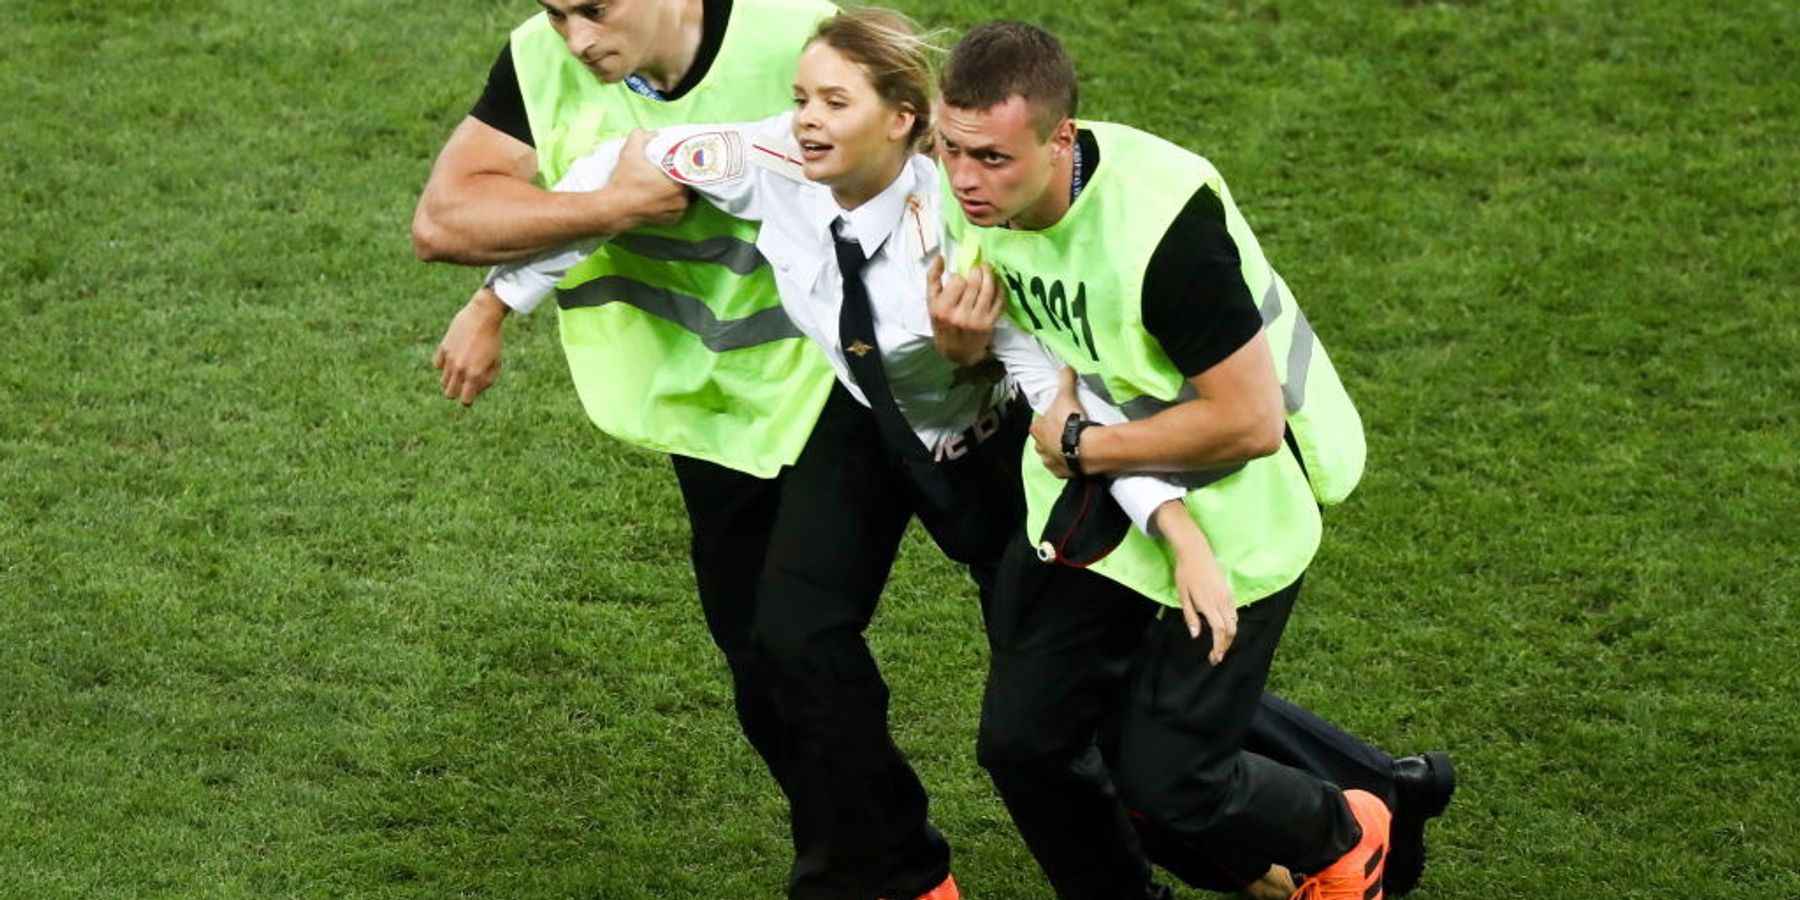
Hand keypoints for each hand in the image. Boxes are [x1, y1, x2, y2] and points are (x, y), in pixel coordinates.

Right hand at [433, 286, 508, 405]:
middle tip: (465, 383)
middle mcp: (460, 369)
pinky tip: (453, 358)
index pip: (465, 400)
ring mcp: (449, 359)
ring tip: (461, 369)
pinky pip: (437, 365)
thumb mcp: (496, 362)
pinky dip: (443, 365)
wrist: (483, 315)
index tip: (471, 394)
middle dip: (457, 392)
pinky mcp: (443, 348)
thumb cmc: (493, 340)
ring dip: (451, 379)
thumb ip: (487, 380)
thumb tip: (475, 391)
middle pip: (449, 394)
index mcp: (474, 374)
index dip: (468, 400)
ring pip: (443, 380)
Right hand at [600, 129, 689, 230]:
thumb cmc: (624, 181)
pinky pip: (678, 208)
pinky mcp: (671, 221)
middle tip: (669, 170)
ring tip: (665, 183)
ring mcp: (678, 212)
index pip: (691, 168)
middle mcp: (682, 198)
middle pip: (688, 182)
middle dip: (680, 175)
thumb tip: (655, 134)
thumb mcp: (630, 150)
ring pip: (684, 195)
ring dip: (678, 189)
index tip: (677, 159)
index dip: (685, 162)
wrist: (613, 209)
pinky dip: (673, 202)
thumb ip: (643, 135)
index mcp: (678, 181)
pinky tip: (663, 196)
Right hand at [926, 256, 1002, 365]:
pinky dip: (1000, 287)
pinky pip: (999, 300)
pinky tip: (997, 282)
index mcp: (942, 309)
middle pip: (975, 283)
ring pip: (989, 290)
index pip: (957, 282)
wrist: (956, 351)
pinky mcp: (990, 323)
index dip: (960, 276)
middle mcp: (959, 316)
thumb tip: (940, 257)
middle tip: (979, 267)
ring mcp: (977, 320)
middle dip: (978, 270)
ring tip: (988, 269)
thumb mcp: (931, 303)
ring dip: (990, 274)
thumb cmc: (942, 323)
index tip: (960, 277)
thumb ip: (933, 279)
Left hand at [1029, 366, 1087, 477]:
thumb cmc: (1071, 421)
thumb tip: (1066, 367)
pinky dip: (1067, 464)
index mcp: (1036, 429)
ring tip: (1074, 444)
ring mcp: (1049, 462)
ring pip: (1051, 455)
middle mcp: (1038, 447)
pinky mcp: (1060, 473)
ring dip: (1059, 450)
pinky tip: (1076, 457)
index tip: (1062, 418)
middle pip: (1044, 440)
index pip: (1040, 423)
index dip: (1050, 420)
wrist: (1085, 447)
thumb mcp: (1067, 395)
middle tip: (1069, 430)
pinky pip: (1062, 468)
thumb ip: (1065, 380)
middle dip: (1053, 436)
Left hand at [1167, 522, 1236, 663]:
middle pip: (1231, 629)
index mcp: (1209, 604)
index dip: (1219, 646)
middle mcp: (1222, 601)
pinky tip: (1223, 629)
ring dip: (1229, 636)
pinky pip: (1234, 612)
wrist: (1195, 551)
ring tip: (1220, 646)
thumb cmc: (1185, 573)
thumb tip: (1195, 635)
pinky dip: (1231, 624)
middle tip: (1217, 656)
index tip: (1214, 657)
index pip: (1220, 631)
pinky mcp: (1228, 591)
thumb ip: (1190, 616)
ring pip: (1234, 621)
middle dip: (1226, 645)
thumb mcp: (1183, 595)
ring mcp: (1227, 595)